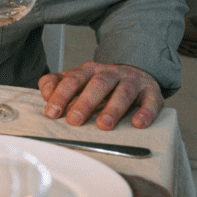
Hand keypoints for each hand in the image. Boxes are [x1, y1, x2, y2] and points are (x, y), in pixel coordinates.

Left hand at [38, 61, 162, 129]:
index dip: (60, 95)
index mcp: (88, 71)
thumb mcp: (77, 80)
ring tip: (104, 125)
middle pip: (96, 85)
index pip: (72, 80)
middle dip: (84, 102)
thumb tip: (45, 94)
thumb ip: (57, 84)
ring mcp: (131, 81)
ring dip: (113, 109)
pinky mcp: (151, 92)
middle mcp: (110, 73)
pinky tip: (138, 124)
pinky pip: (151, 101)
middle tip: (74, 121)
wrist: (135, 72)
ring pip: (123, 92)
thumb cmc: (101, 83)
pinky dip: (146, 112)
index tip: (52, 113)